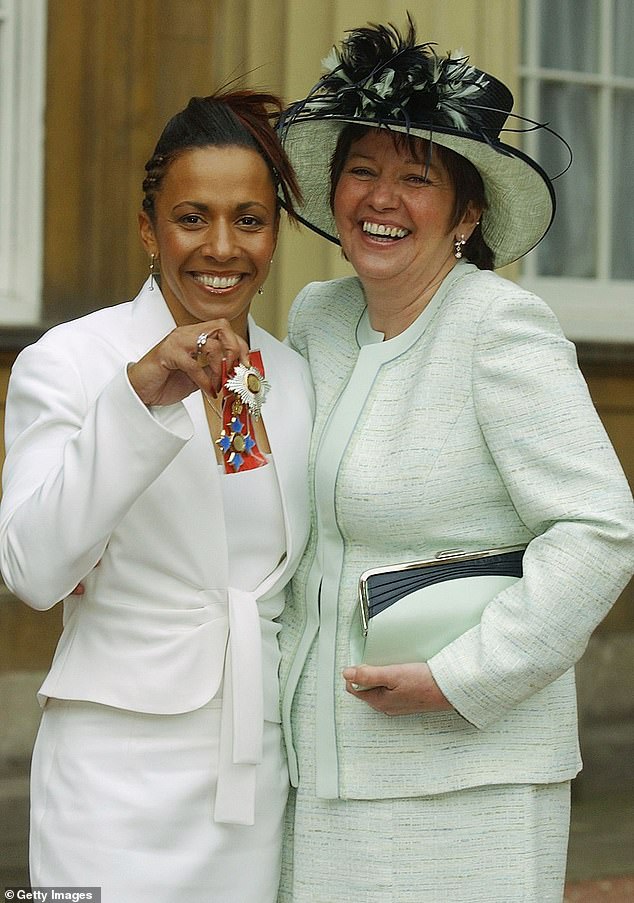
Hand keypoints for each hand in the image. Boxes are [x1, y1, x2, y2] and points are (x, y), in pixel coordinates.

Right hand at [127, 319, 249, 405]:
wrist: (140, 389)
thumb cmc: (166, 381)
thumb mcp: (198, 375)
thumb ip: (214, 370)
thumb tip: (236, 374)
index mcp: (195, 335)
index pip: (225, 329)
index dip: (239, 346)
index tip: (246, 365)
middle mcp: (187, 333)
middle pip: (222, 327)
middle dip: (234, 349)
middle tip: (235, 370)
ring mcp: (177, 341)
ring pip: (211, 344)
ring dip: (221, 368)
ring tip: (219, 384)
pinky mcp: (168, 354)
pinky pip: (194, 365)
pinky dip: (206, 380)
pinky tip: (208, 390)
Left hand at [342, 662, 452, 715]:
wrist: (450, 689)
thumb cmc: (425, 684)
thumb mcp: (393, 675)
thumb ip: (368, 674)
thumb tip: (347, 673)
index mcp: (379, 701)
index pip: (354, 688)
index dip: (353, 673)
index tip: (359, 660)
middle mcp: (386, 705)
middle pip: (366, 687)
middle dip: (366, 672)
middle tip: (375, 660)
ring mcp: (397, 703)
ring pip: (379, 687)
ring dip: (379, 674)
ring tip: (388, 663)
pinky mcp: (407, 698)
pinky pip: (391, 687)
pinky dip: (391, 678)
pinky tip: (399, 669)